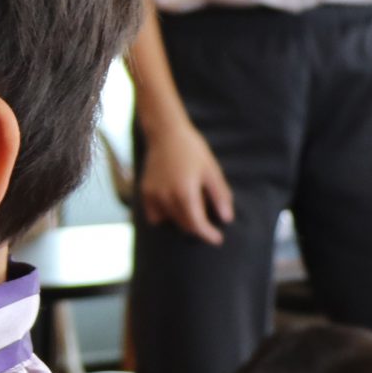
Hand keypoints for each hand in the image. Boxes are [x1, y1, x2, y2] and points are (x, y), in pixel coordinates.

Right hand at [140, 120, 233, 244]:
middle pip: (184, 225)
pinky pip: (155, 215)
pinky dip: (165, 216)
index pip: (197, 224)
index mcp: (185, 192)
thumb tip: (227, 219)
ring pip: (170, 221)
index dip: (208, 235)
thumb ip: (220, 196)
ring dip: (182, 220)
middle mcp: (166, 197)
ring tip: (190, 205)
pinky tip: (173, 204)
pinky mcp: (145, 192)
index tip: (218, 239)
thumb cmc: (192, 150)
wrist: (166, 133)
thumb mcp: (212, 171)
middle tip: (208, 217)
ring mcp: (153, 195)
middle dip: (198, 226)